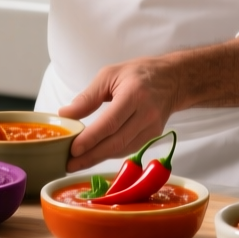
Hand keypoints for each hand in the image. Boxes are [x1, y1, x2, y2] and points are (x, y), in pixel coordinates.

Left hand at [61, 56, 181, 171]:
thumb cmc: (138, 73)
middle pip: (116, 141)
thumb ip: (88, 97)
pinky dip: (110, 154)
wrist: (173, 80)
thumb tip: (65, 114)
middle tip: (69, 164)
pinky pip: (129, 149)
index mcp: (134, 94)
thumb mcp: (110, 75)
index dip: (91, 138)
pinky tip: (95, 156)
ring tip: (77, 163)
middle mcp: (146, 114)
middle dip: (91, 156)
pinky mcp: (153, 136)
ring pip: (122, 149)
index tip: (73, 149)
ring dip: (98, 158)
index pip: (111, 122)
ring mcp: (152, 128)